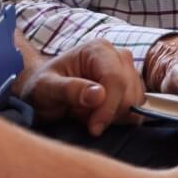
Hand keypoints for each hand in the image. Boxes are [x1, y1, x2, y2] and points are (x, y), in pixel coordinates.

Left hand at [18, 39, 145, 136]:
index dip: (108, 107)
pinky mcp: (130, 88)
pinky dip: (119, 118)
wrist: (44, 92)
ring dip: (112, 116)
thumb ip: (69, 89)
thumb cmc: (41, 87)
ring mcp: (126, 71)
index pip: (115, 79)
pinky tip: (98, 115)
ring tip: (87, 113)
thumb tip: (99, 95)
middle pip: (129, 91)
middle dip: (108, 113)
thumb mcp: (46, 88)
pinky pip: (135, 108)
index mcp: (98, 49)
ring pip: (134, 101)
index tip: (94, 127)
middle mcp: (117, 56)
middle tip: (83, 118)